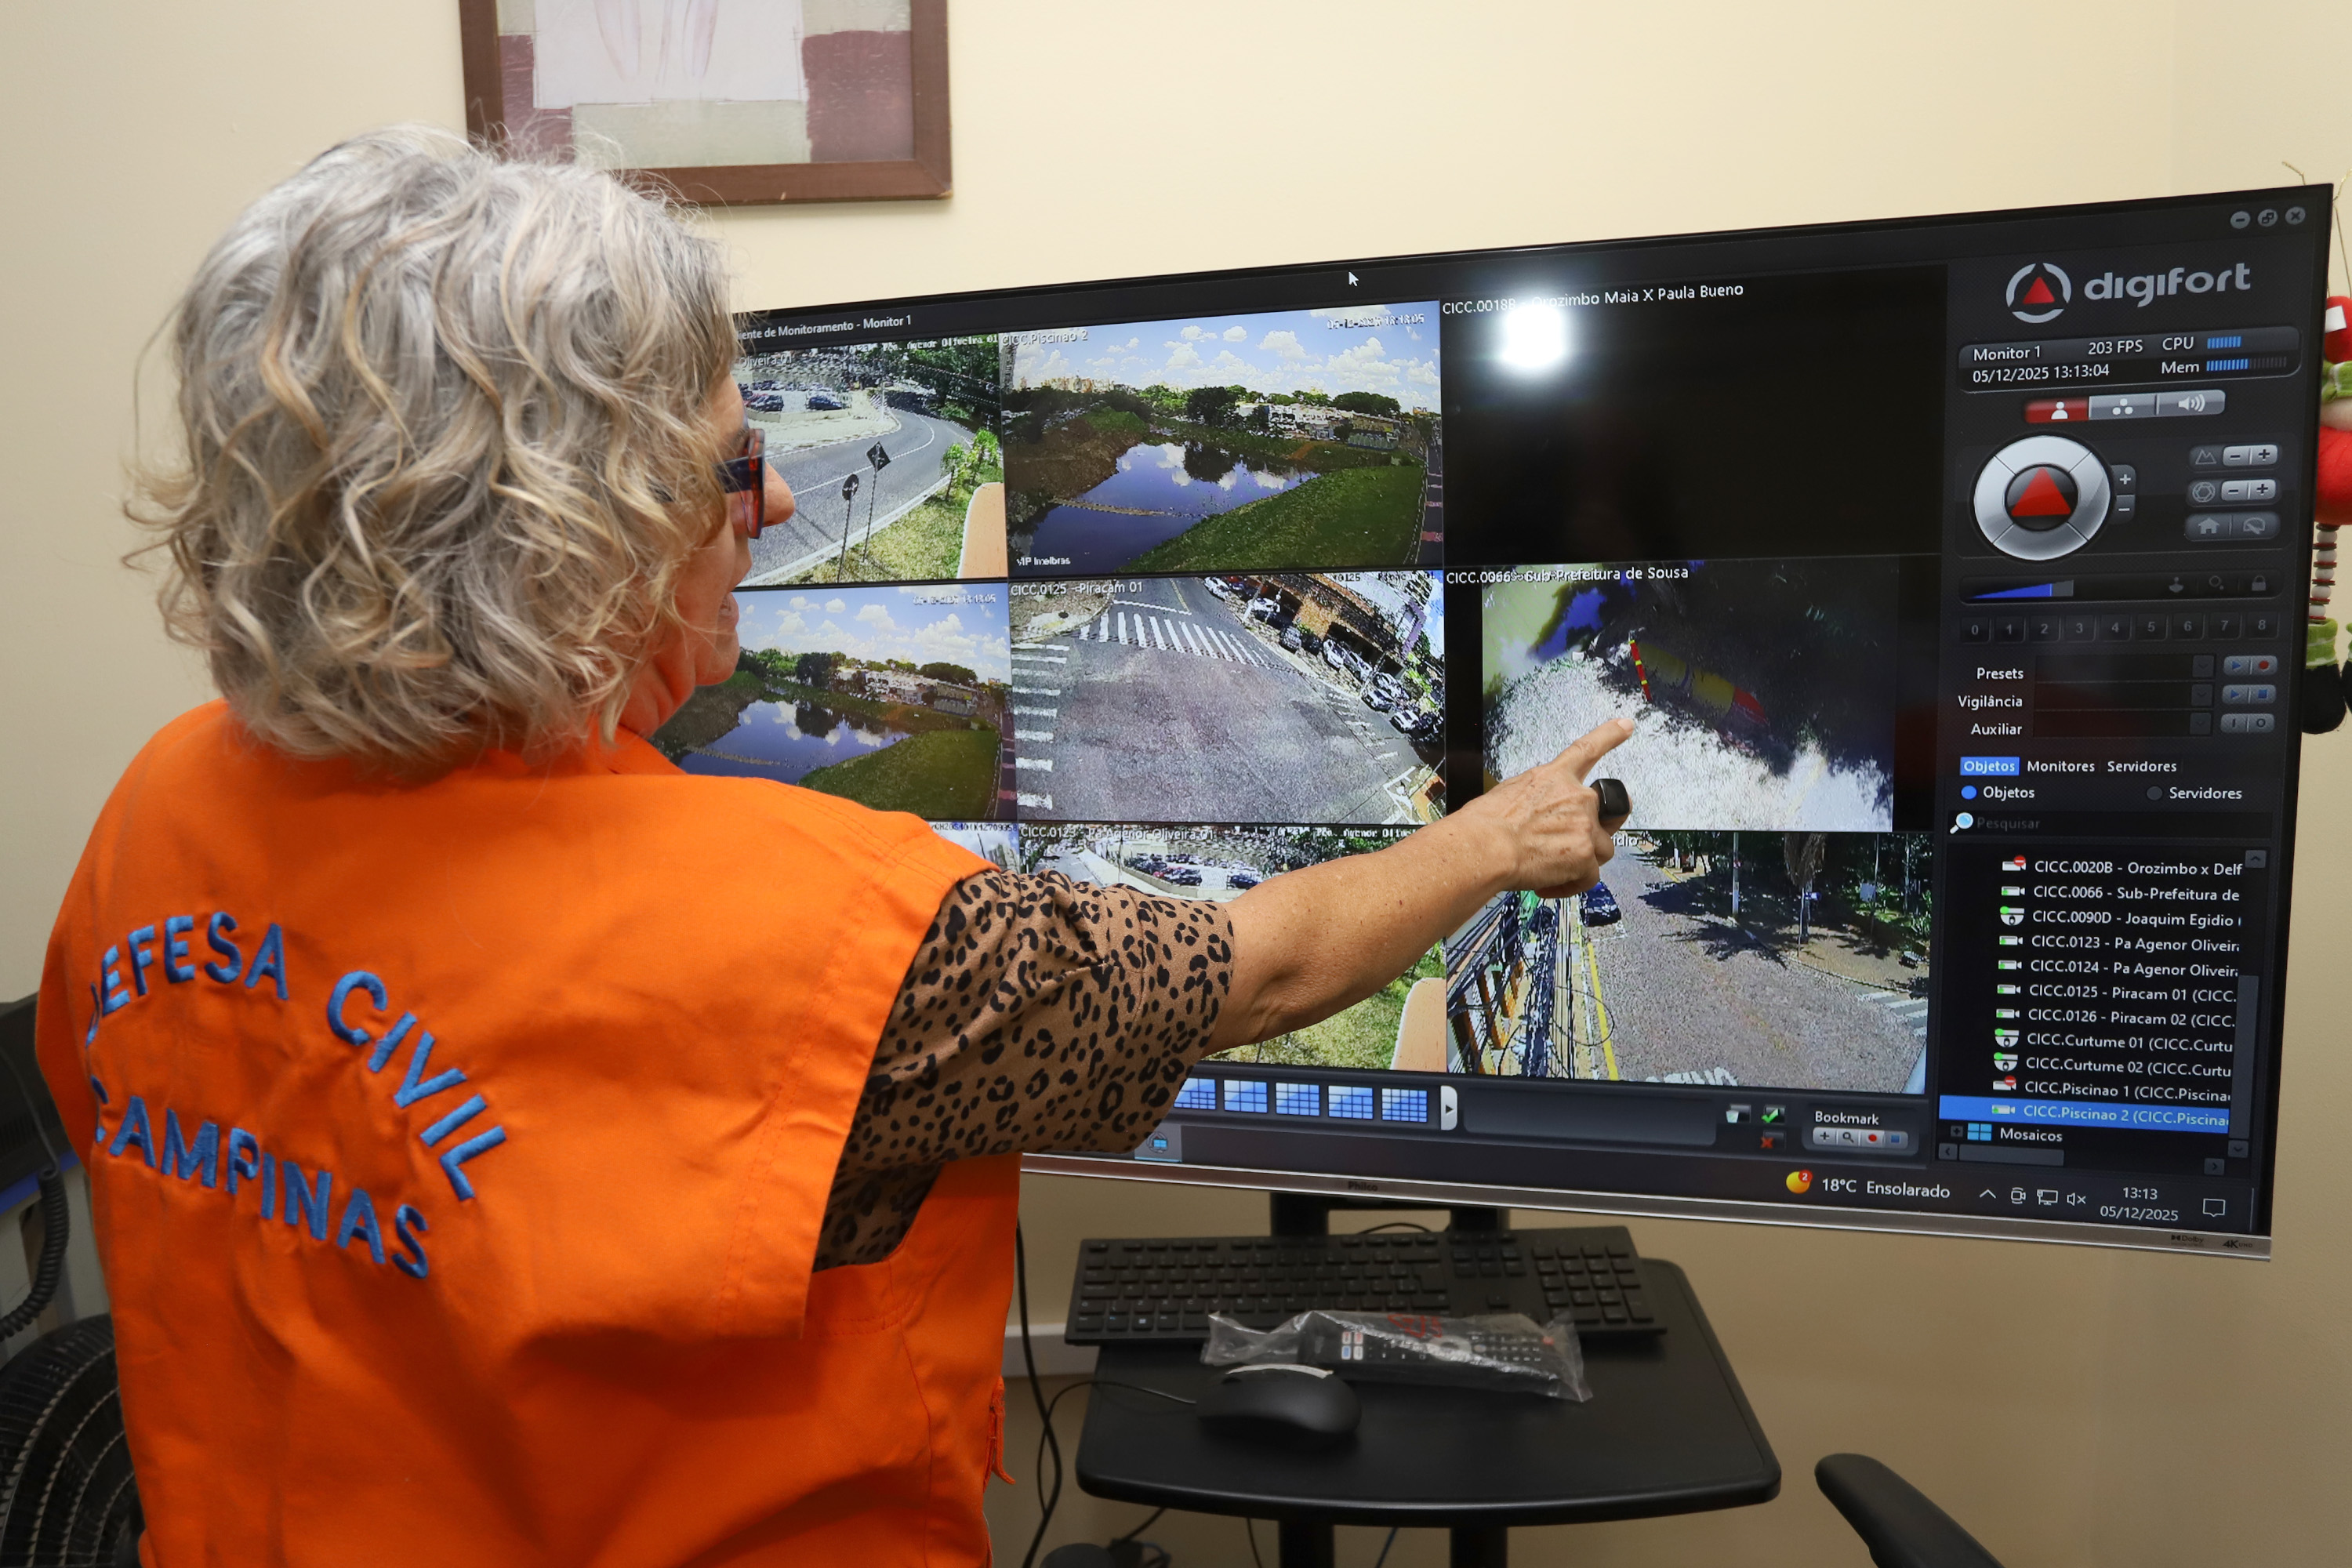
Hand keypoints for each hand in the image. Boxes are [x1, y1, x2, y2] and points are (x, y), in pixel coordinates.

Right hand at [1462, 717, 1633, 898]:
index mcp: (1554, 777)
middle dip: (1597, 830)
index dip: (1609, 735)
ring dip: (1581, 861)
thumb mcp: (1509, 793)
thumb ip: (1537, 796)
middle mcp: (1576, 798)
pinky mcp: (1584, 856)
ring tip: (1551, 868)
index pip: (1587, 749)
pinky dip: (1570, 884)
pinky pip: (1589, 877)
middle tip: (1575, 844)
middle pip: (1607, 814)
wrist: (1484, 847)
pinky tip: (1548, 884)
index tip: (1625, 726)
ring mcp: (1584, 826)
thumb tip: (1539, 811)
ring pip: (1601, 849)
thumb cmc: (1485, 824)